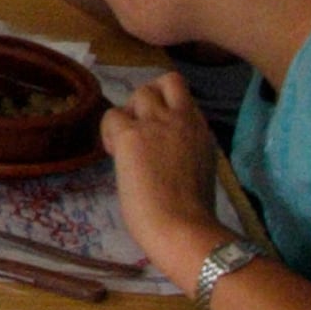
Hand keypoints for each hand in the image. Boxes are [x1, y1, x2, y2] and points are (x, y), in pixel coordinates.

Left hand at [100, 70, 225, 280]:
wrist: (182, 227)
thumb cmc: (192, 212)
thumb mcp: (199, 169)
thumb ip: (186, 149)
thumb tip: (166, 148)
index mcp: (202, 132)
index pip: (185, 95)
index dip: (168, 103)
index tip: (160, 127)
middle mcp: (183, 120)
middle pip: (165, 82)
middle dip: (149, 99)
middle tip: (140, 129)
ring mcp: (157, 123)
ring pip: (139, 93)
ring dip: (129, 114)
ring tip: (126, 144)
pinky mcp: (131, 134)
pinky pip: (111, 115)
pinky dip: (108, 131)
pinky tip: (115, 154)